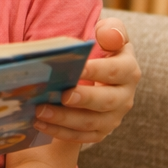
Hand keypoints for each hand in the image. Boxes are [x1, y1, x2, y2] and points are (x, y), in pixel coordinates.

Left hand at [34, 20, 140, 144]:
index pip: (116, 71)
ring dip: (64, 118)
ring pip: (90, 122)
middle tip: (61, 94)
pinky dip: (59, 131)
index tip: (78, 67)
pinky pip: (80, 136)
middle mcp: (125, 97)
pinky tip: (38, 123)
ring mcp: (113, 118)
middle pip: (106, 101)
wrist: (101, 75)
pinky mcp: (99, 132)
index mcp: (129, 70)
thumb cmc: (102, 50)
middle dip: (83, 99)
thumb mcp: (110, 34)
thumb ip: (112, 30)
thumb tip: (108, 35)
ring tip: (39, 110)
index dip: (97, 70)